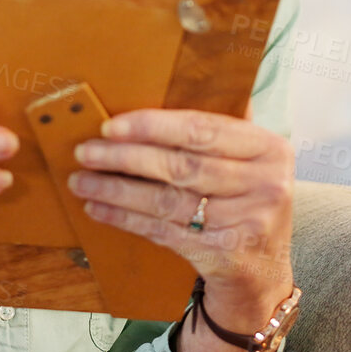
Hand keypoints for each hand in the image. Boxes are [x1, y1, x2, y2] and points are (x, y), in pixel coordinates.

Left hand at [66, 109, 294, 327]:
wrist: (261, 271)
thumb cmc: (245, 202)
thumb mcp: (249, 161)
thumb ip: (222, 128)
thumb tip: (179, 80)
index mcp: (269, 148)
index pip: (202, 130)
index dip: (152, 126)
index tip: (111, 126)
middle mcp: (265, 184)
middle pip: (181, 165)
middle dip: (125, 157)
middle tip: (86, 151)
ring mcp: (246, 222)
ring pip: (166, 200)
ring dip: (116, 190)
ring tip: (81, 180)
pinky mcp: (223, 253)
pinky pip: (162, 230)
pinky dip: (125, 218)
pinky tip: (99, 208)